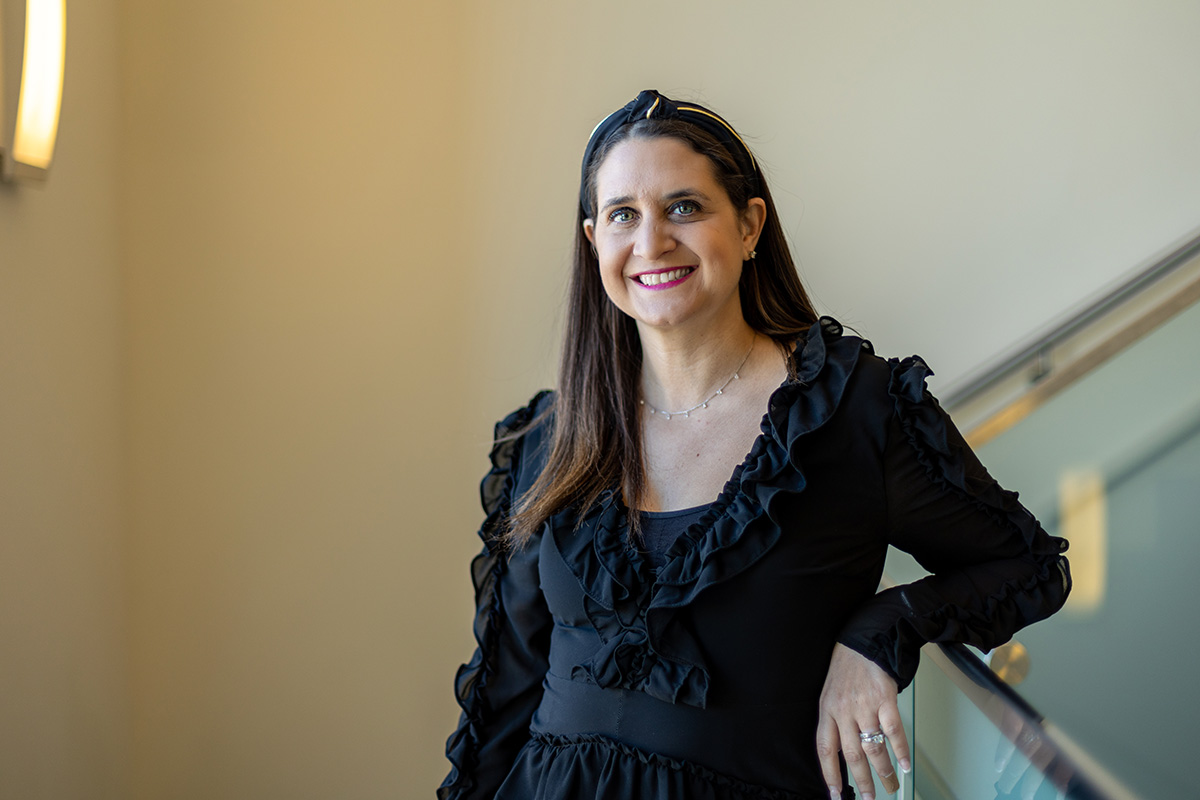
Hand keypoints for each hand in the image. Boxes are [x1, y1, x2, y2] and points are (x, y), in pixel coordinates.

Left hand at [816, 644, 910, 799]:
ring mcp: (864, 706)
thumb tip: (842, 752)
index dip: (830, 773)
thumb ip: (834, 720)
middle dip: (861, 781)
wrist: (864, 640)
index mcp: (827, 710)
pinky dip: (900, 750)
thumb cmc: (847, 667)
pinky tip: (904, 763)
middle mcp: (844, 710)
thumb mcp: (830, 693)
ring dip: (883, 771)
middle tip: (870, 797)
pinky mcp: (884, 699)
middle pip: (852, 754)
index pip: (825, 749)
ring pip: (873, 747)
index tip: (835, 793)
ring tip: (889, 784)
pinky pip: (893, 731)